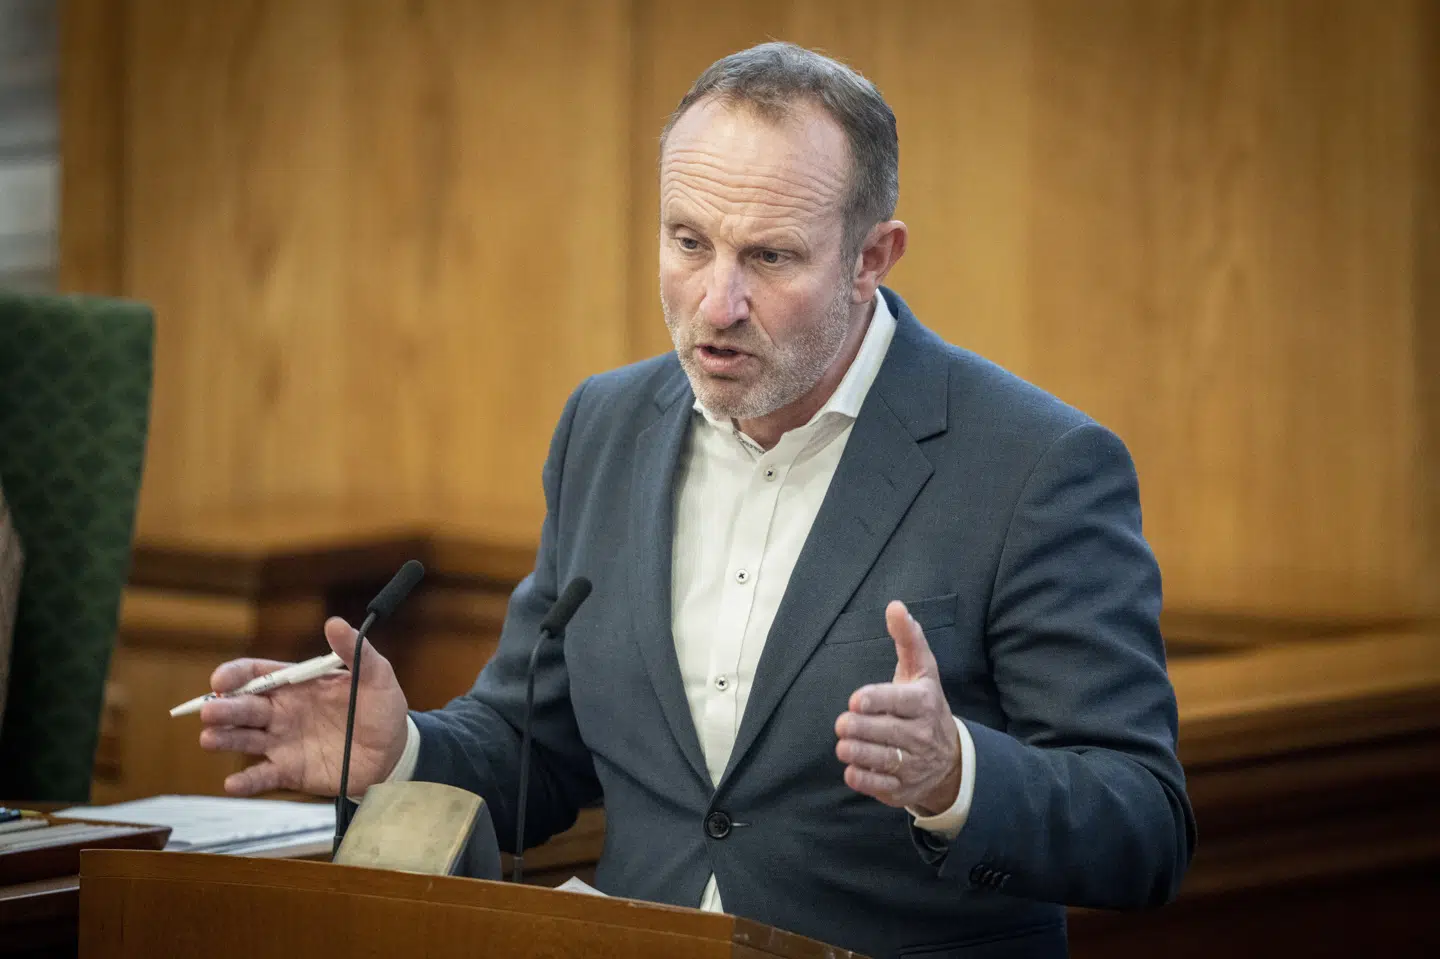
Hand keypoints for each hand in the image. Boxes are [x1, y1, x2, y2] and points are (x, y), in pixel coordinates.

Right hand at [198, 617, 409, 796]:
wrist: (394, 752)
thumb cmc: (381, 708)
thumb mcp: (375, 676)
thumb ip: (355, 652)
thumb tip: (335, 623)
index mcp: (297, 685)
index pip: (257, 674)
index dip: (236, 675)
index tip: (222, 680)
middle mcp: (282, 712)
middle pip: (244, 707)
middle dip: (224, 708)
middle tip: (210, 711)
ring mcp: (283, 742)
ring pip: (244, 739)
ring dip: (224, 738)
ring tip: (209, 739)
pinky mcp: (289, 771)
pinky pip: (262, 776)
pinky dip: (245, 781)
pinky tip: (233, 784)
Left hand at [835, 600, 962, 814]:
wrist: (951, 760)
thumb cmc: (925, 705)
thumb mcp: (921, 670)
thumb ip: (908, 638)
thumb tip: (895, 605)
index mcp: (925, 703)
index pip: (898, 702)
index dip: (874, 701)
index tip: (854, 701)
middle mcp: (922, 735)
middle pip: (884, 732)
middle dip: (857, 728)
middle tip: (843, 724)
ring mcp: (914, 764)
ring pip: (880, 759)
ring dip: (855, 752)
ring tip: (843, 745)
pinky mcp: (903, 788)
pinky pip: (878, 785)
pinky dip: (861, 777)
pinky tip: (852, 766)